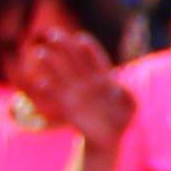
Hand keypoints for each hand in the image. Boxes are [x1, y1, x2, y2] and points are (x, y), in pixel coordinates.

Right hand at [9, 27, 133, 147]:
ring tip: (40, 52)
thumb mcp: (131, 107)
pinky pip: (56, 94)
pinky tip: (41, 82)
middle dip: (65, 47)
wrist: (108, 137)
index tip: (80, 38)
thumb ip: (128, 96)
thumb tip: (117, 88)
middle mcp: (88, 82)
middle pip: (75, 60)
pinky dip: (49, 88)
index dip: (88, 49)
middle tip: (53, 33)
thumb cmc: (122, 119)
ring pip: (62, 74)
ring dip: (50, 63)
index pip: (95, 59)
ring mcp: (76, 93)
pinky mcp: (68, 106)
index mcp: (105, 78)